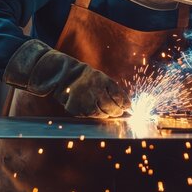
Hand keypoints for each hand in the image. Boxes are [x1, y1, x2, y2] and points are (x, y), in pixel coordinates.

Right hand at [3, 40, 130, 117]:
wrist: (62, 76)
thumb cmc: (86, 77)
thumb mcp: (101, 78)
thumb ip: (112, 90)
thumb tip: (126, 107)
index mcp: (103, 81)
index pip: (120, 97)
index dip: (126, 104)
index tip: (128, 108)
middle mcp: (95, 90)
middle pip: (112, 108)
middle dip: (117, 112)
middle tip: (119, 113)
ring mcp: (86, 100)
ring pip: (101, 115)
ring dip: (105, 114)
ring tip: (104, 110)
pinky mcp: (77, 109)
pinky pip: (89, 116)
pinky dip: (92, 114)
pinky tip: (91, 108)